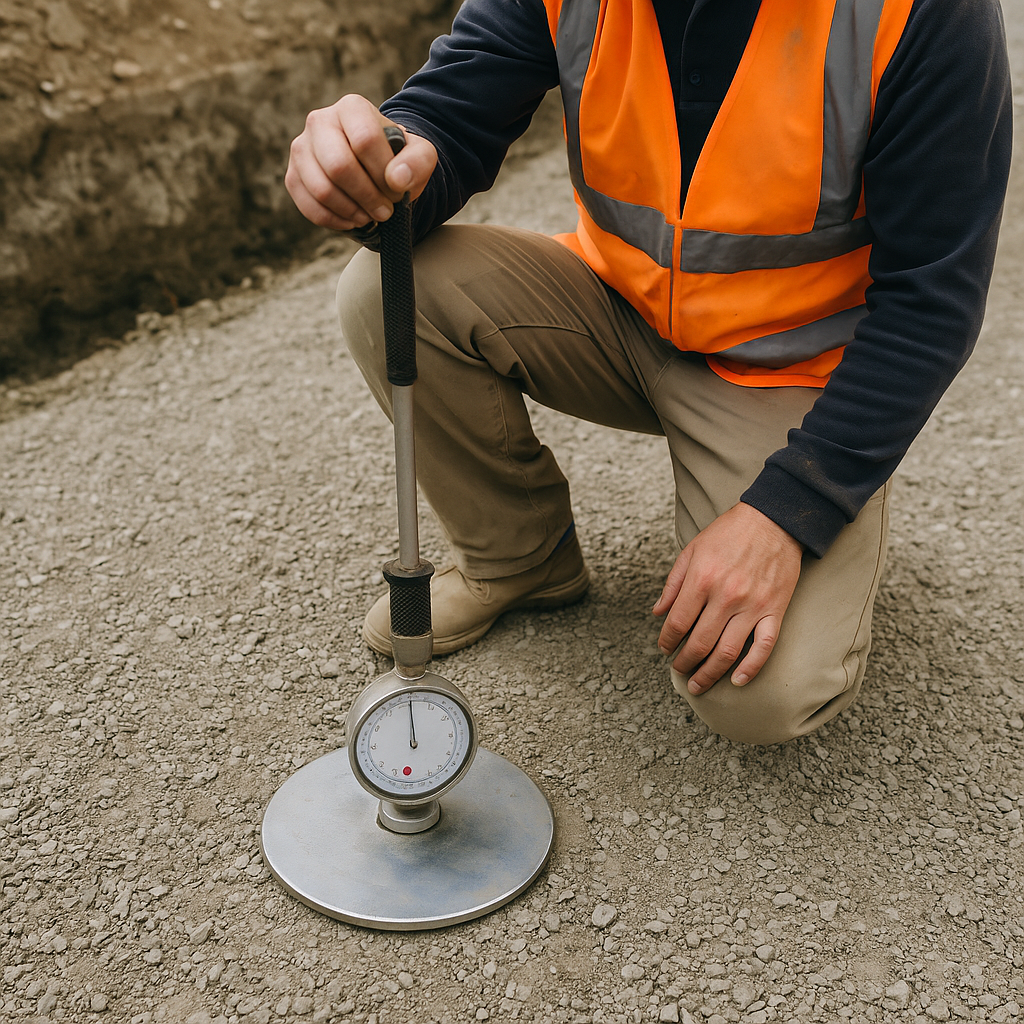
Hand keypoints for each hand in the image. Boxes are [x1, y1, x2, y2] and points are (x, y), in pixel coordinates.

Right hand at [285, 94, 437, 230]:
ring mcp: (301, 149)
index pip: (364, 140)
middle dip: (367, 197)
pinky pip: (310, 207)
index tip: (397, 191)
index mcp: (351, 108)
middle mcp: (319, 121)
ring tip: (370, 215)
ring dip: (353, 211)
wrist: (374, 169)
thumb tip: (396, 179)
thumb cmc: (396, 160)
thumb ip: (417, 162)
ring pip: (322, 190)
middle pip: (339, 166)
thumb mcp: (419, 156)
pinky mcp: (293, 177)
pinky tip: (353, 219)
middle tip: (385, 211)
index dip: (383, 174)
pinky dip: (336, 221)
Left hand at [652, 503, 802, 695]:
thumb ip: (673, 582)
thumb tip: (658, 612)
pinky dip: (751, 668)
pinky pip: (764, 646)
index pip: (677, 623)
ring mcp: (752, 606)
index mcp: (701, 579)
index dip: (667, 641)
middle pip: (699, 643)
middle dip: (684, 663)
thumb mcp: (692, 549)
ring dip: (709, 673)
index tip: (664, 648)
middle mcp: (725, 596)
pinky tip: (737, 680)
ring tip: (698, 684)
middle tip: (679, 670)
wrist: (775, 520)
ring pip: (727, 652)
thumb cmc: (730, 533)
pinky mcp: (775, 610)